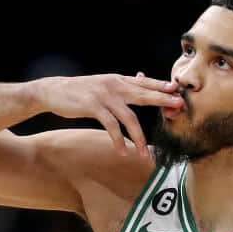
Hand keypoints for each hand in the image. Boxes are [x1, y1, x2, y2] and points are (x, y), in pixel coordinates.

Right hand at [33, 73, 182, 158]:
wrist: (54, 91)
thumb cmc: (80, 91)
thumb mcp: (103, 84)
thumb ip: (122, 84)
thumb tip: (140, 77)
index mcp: (119, 80)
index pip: (144, 82)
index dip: (161, 86)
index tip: (177, 91)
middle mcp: (115, 85)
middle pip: (144, 94)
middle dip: (162, 101)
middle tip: (179, 106)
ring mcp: (105, 96)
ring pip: (129, 117)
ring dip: (138, 138)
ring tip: (144, 154)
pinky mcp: (94, 107)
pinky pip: (111, 126)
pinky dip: (117, 140)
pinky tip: (122, 152)